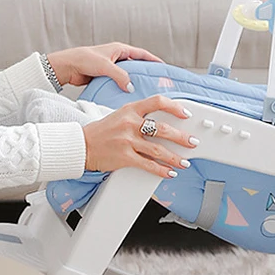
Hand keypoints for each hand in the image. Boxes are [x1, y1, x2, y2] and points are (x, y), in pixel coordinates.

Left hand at [47, 43, 163, 92]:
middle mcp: (117, 57)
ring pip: (128, 75)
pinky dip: (124, 87)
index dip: (153, 61)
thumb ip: (120, 76)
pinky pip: (119, 82)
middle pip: (137, 65)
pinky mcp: (105, 76)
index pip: (142, 54)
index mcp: (119, 49)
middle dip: (146, 73)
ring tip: (144, 91)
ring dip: (134, 82)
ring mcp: (111, 67)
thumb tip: (131, 87)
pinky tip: (128, 95)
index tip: (163, 68)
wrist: (66, 67)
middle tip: (156, 82)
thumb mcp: (105, 66)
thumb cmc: (83, 59)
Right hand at [82, 95, 197, 177]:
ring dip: (175, 157)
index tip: (186, 114)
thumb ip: (140, 116)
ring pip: (158, 150)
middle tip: (193, 142)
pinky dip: (161, 170)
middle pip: (163, 129)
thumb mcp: (121, 114)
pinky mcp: (124, 157)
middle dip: (182, 137)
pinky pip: (147, 164)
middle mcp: (130, 123)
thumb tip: (163, 123)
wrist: (81, 145)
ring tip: (185, 162)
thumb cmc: (102, 130)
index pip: (157, 102)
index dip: (175, 107)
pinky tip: (169, 172)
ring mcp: (127, 141)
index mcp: (131, 109)